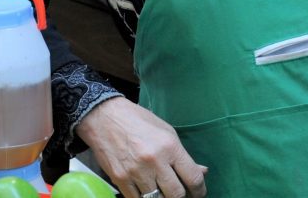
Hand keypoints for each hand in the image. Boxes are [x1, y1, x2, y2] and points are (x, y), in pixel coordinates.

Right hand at [75, 96, 207, 197]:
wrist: (105, 117)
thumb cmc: (138, 121)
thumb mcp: (166, 132)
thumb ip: (183, 155)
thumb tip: (202, 171)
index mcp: (170, 146)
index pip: (193, 177)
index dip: (199, 190)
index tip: (199, 193)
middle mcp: (154, 161)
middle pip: (176, 194)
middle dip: (182, 197)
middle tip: (182, 194)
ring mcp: (136, 172)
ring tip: (164, 192)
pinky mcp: (120, 180)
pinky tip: (148, 192)